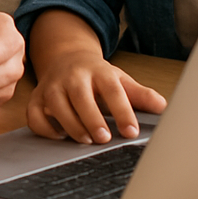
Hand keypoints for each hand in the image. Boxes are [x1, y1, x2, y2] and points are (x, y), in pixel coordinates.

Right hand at [26, 48, 166, 143]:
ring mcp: (52, 85)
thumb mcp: (120, 80)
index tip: (131, 132)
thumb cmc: (96, 75)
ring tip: (86, 140)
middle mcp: (72, 76)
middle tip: (104, 139)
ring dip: (70, 125)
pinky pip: (34, 114)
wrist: (66, 58)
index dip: (122, 111)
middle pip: (80, 95)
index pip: (111, 88)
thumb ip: (140, 95)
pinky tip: (60, 136)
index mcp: (98, 70)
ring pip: (56, 104)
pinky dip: (44, 128)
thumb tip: (163, 106)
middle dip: (92, 119)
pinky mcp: (37, 97)